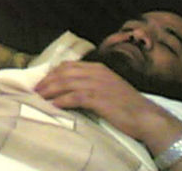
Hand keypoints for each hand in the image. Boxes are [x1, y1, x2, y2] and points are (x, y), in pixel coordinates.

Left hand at [35, 61, 181, 153]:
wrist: (147, 117)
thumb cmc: (127, 105)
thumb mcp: (108, 87)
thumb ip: (91, 83)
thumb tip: (70, 88)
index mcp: (98, 68)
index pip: (68, 65)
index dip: (52, 73)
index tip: (41, 81)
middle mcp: (96, 72)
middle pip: (63, 73)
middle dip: (46, 81)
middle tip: (34, 90)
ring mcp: (97, 84)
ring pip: (66, 83)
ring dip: (49, 91)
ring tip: (38, 97)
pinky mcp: (99, 98)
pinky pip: (74, 97)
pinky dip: (61, 101)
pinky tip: (53, 106)